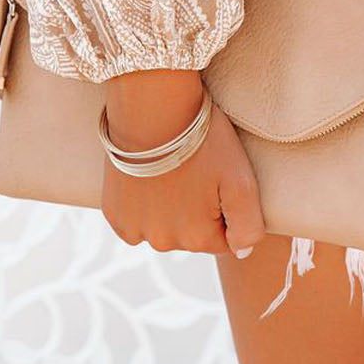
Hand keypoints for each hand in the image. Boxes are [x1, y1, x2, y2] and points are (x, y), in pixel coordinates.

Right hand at [101, 69, 265, 259]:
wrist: (153, 110)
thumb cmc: (202, 142)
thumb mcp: (241, 180)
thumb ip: (249, 226)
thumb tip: (242, 254)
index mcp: (197, 238)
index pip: (223, 238)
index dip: (225, 208)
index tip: (218, 179)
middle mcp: (163, 243)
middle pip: (192, 235)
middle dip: (198, 209)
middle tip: (196, 170)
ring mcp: (135, 230)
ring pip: (164, 227)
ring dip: (169, 207)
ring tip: (173, 170)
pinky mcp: (114, 214)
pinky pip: (137, 220)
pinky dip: (143, 204)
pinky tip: (150, 176)